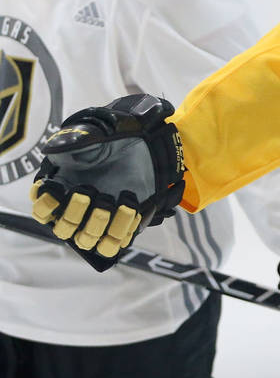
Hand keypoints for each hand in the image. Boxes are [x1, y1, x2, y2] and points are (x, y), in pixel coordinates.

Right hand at [29, 94, 185, 270]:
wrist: (140, 144)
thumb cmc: (108, 140)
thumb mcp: (88, 135)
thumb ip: (70, 140)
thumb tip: (55, 146)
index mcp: (60, 192)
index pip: (41, 211)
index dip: (46, 205)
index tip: (58, 190)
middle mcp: (75, 210)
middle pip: (64, 229)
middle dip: (76, 214)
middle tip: (91, 192)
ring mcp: (97, 220)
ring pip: (88, 239)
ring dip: (100, 225)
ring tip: (118, 202)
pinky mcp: (120, 225)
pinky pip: (115, 242)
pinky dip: (123, 230)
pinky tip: (133, 208)